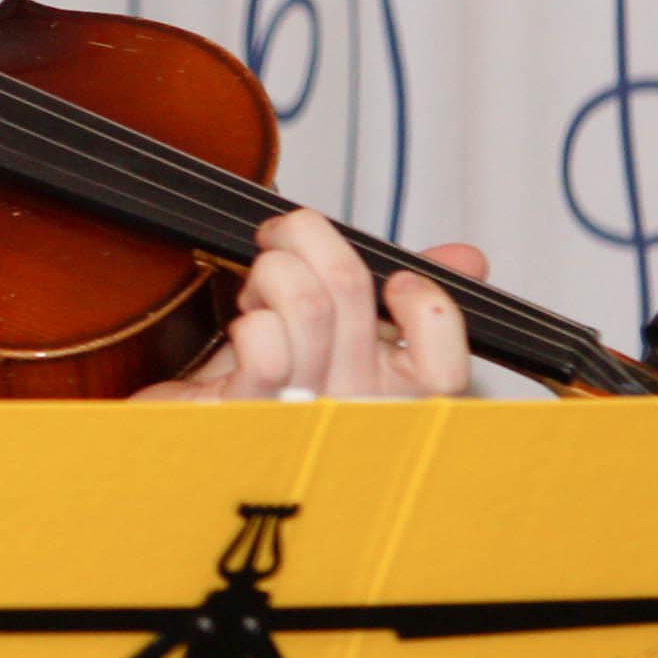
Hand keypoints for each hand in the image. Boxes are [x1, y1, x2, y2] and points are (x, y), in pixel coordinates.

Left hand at [133, 209, 485, 402]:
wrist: (189, 423)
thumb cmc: (263, 372)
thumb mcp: (340, 327)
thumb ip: (400, 294)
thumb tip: (467, 258)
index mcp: (388, 394)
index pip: (445, 367)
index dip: (427, 306)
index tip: (394, 279)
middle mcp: (351, 410)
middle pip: (351, 293)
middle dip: (308, 235)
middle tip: (280, 234)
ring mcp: (298, 415)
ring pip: (305, 303)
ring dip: (270, 268)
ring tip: (256, 282)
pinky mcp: (242, 412)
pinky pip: (264, 344)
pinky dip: (250, 311)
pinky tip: (243, 321)